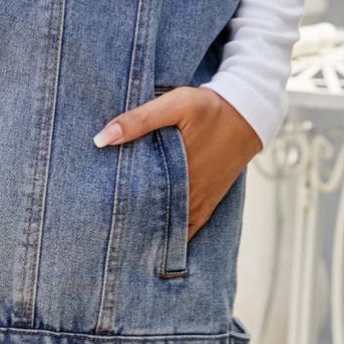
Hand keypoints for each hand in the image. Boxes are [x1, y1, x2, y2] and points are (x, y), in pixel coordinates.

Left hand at [93, 86, 262, 240]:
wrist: (248, 115)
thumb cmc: (209, 108)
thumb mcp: (175, 105)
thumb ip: (139, 120)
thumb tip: (100, 139)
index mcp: (179, 174)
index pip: (139, 204)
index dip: (116, 214)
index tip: (96, 218)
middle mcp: (190, 196)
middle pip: (152, 220)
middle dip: (128, 226)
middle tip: (101, 232)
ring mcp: (200, 202)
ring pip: (170, 228)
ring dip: (148, 231)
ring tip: (121, 238)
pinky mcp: (208, 202)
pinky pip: (188, 227)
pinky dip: (172, 233)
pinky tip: (153, 238)